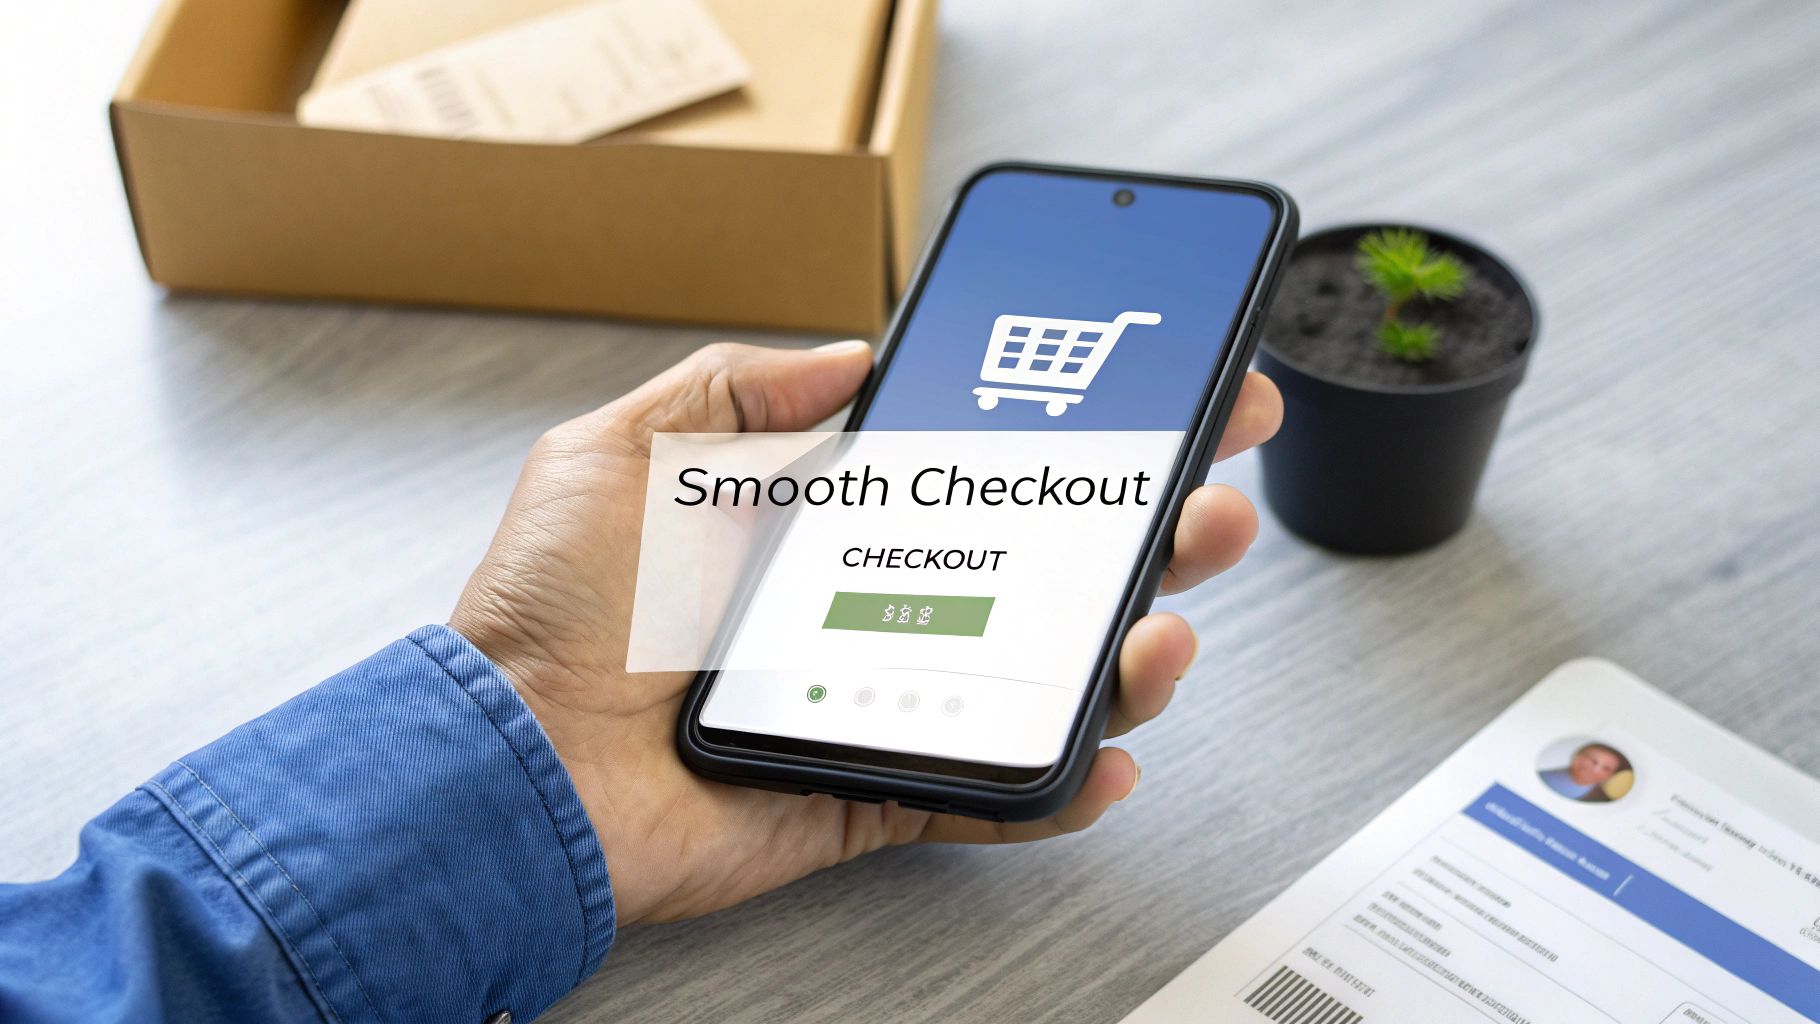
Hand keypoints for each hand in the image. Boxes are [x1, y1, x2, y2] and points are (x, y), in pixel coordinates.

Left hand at [450, 340, 1281, 925]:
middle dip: (1141, 537)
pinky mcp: (872, 790)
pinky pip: (986, 791)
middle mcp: (863, 610)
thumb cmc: (554, 612)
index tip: (1151, 408)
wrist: (511, 759)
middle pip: (1038, 574)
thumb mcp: (628, 451)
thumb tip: (848, 358)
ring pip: (1035, 681)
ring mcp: (878, 702)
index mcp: (820, 528)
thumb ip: (737, 392)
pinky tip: (1110, 749)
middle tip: (1204, 504)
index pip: (974, 477)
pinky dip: (1059, 782)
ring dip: (1126, 654)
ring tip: (1164, 623)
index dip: (1066, 447)